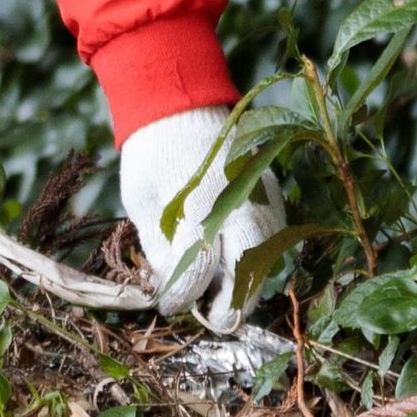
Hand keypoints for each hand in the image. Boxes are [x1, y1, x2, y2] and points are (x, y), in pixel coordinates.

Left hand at [118, 102, 285, 332]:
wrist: (182, 103)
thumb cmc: (152, 153)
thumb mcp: (141, 201)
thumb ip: (159, 248)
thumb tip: (170, 287)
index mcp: (196, 203)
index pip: (195, 272)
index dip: (179, 297)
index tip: (167, 304)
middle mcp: (238, 205)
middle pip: (244, 280)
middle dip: (224, 310)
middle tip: (203, 313)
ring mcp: (262, 202)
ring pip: (265, 268)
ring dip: (243, 290)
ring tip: (216, 292)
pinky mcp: (274, 199)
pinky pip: (273, 246)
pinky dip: (256, 264)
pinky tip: (231, 265)